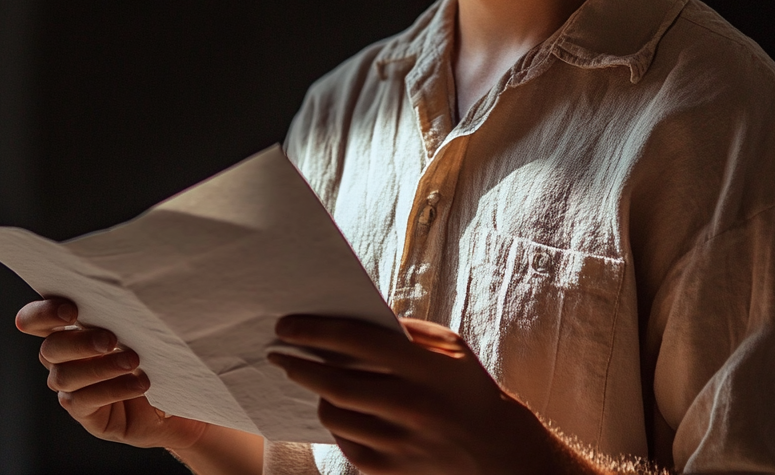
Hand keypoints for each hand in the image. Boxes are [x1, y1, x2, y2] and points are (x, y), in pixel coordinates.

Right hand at [15, 297, 206, 451]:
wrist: (179, 393)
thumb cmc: (161, 346)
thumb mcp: (145, 322)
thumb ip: (128, 308)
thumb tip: (135, 285)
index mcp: (73, 328)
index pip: (38, 319)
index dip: (42, 314)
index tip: (70, 311)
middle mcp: (66, 358)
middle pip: (50, 349)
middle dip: (78, 342)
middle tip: (111, 339)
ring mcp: (74, 387)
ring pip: (65, 377)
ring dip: (100, 367)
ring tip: (134, 360)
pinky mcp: (88, 413)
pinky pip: (86, 402)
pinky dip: (113, 389)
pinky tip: (140, 383)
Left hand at [268, 315, 583, 474]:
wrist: (495, 451)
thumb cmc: (467, 387)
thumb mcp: (449, 346)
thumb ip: (404, 330)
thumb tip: (356, 316)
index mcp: (421, 365)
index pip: (353, 340)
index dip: (314, 331)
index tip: (286, 325)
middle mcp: (407, 404)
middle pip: (333, 381)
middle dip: (298, 363)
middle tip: (279, 352)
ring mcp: (397, 442)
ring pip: (333, 414)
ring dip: (315, 393)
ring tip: (311, 380)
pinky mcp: (389, 470)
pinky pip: (344, 444)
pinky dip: (335, 425)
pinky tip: (336, 411)